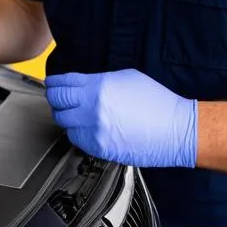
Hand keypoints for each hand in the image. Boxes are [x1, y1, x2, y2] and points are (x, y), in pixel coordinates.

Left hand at [44, 69, 197, 168]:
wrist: (174, 130)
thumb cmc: (156, 103)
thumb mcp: (127, 78)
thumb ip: (99, 80)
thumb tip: (83, 84)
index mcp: (99, 87)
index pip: (62, 83)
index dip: (54, 82)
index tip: (52, 83)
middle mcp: (92, 109)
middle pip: (57, 102)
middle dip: (56, 98)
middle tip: (58, 97)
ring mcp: (94, 130)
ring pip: (64, 123)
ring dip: (67, 117)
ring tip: (75, 113)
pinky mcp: (99, 148)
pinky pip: (77, 139)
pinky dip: (78, 132)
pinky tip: (87, 127)